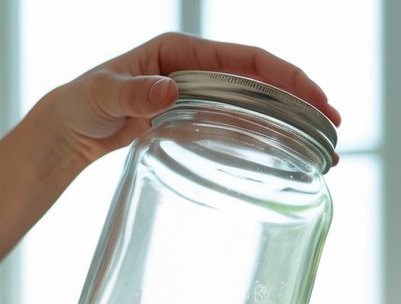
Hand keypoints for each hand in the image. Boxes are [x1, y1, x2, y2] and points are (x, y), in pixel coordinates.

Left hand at [46, 32, 340, 165]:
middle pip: (261, 79)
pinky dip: (263, 134)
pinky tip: (282, 156)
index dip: (286, 77)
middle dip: (301, 101)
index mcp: (181, 51)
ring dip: (289, 120)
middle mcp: (196, 67)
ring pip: (254, 101)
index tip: (315, 99)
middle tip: (332, 131)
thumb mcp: (103, 95)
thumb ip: (132, 93)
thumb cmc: (81, 103)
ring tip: (320, 148)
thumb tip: (169, 90)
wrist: (68, 127)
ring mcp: (197, 92)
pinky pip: (237, 120)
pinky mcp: (194, 117)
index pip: (247, 58)